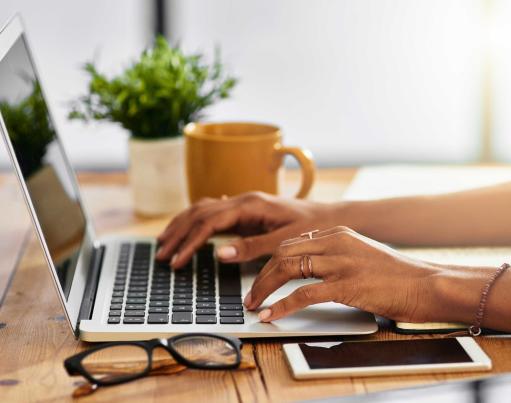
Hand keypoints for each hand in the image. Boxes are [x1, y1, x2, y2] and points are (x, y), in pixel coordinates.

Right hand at [156, 192, 339, 268]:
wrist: (329, 217)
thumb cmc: (311, 228)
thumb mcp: (284, 241)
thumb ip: (252, 247)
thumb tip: (219, 253)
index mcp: (250, 205)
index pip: (209, 222)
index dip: (189, 242)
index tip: (177, 261)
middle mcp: (243, 200)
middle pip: (199, 213)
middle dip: (178, 234)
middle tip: (161, 255)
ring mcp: (243, 203)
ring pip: (203, 209)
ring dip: (182, 225)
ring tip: (164, 243)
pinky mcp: (246, 211)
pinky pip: (213, 212)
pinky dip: (195, 221)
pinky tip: (187, 228)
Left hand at [245, 226, 444, 322]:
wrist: (426, 284)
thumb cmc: (397, 275)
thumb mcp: (362, 255)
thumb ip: (336, 256)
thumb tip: (309, 271)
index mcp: (338, 233)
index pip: (292, 243)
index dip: (270, 261)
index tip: (260, 277)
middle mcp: (336, 242)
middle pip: (284, 252)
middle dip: (261, 275)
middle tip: (251, 294)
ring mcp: (341, 262)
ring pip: (288, 268)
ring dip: (265, 288)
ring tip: (254, 304)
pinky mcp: (347, 284)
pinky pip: (303, 294)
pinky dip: (282, 305)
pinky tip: (272, 314)